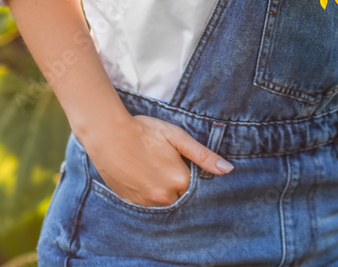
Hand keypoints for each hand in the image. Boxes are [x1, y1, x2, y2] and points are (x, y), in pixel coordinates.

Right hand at [83, 112, 233, 206]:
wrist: (110, 136)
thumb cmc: (145, 132)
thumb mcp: (177, 137)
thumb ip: (203, 155)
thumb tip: (228, 169)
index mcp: (181, 180)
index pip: (197, 186)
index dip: (192, 174)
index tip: (184, 163)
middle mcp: (166, 197)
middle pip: (182, 197)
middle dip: (180, 184)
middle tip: (168, 166)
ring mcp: (148, 203)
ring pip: (166, 203)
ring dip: (166, 191)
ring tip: (156, 170)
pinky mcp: (133, 204)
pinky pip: (149, 206)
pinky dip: (151, 195)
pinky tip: (145, 177)